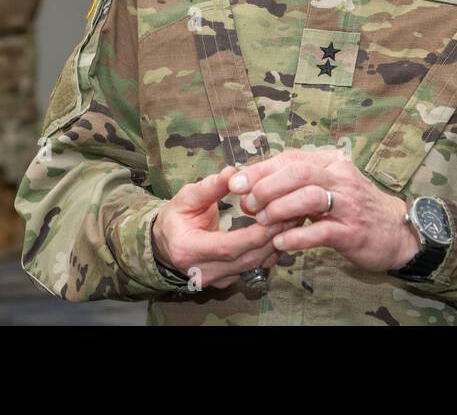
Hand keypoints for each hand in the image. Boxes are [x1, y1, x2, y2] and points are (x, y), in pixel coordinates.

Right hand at [151, 166, 294, 288]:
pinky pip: (253, 269)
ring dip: (275, 245)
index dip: (255, 234)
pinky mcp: (226, 282)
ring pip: (253, 267)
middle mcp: (202, 272)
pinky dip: (268, 252)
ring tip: (291, 222)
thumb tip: (233, 173)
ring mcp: (215, 281)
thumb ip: (210, 187)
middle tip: (292, 215)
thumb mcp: (186, 197)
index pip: (229, 247)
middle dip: (272, 238)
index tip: (276, 216)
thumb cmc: (175, 218)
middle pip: (246, 259)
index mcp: (189, 250)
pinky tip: (280, 234)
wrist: (164, 244)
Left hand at [228, 148, 420, 273]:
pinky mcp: (352, 231)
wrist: (395, 232)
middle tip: (247, 204)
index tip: (235, 182)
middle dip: (265, 187)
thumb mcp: (329, 186)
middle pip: (297, 173)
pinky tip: (280, 243)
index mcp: (331, 162)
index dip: (259, 170)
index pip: (290, 159)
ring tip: (262, 222)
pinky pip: (320, 231)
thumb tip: (254, 187)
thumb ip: (297, 183)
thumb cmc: (354, 208)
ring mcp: (348, 203)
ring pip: (308, 198)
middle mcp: (340, 177)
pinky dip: (296, 237)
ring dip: (279, 209)